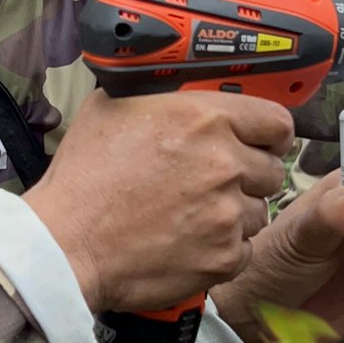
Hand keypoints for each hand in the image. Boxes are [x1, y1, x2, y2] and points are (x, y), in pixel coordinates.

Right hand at [25, 87, 293, 313]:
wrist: (66, 244)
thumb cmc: (84, 180)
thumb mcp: (112, 108)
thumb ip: (159, 95)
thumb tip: (176, 86)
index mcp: (204, 119)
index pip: (277, 122)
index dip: (268, 133)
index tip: (259, 142)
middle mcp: (224, 163)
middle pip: (271, 169)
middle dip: (247, 175)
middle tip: (213, 183)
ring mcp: (227, 214)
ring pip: (258, 211)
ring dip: (234, 213)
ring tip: (192, 215)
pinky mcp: (223, 256)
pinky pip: (243, 249)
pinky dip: (222, 249)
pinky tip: (188, 242)